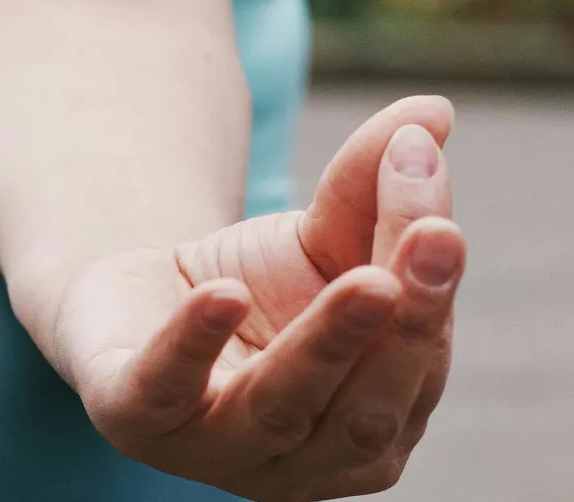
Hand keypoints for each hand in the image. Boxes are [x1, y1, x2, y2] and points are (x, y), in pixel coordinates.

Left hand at [45, 96, 466, 500]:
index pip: (419, 355)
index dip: (435, 278)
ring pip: (283, 407)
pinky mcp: (137, 422)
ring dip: (328, 342)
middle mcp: (314, 461)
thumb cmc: (255, 286)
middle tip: (437, 237)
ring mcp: (222, 454)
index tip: (439, 190)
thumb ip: (373, 185)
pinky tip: (221, 294)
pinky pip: (167, 390)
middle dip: (409, 322)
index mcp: (382, 423)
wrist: (134, 301)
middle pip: (372, 402)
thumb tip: (433, 112)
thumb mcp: (321, 234)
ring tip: (367, 279)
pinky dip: (195, 345)